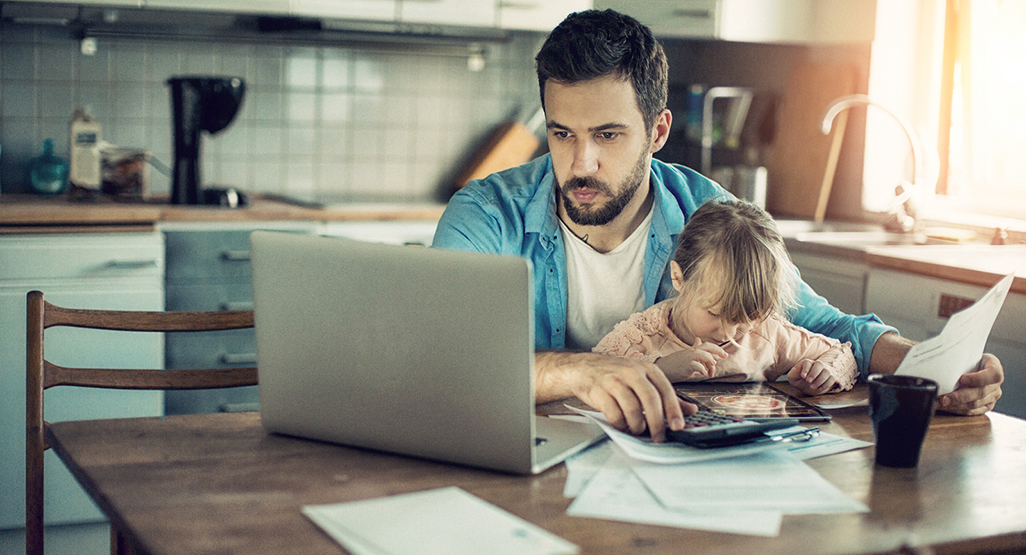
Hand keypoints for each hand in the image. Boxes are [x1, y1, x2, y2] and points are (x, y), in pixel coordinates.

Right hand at [535, 351, 696, 441]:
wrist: (584, 368)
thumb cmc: (617, 376)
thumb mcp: (644, 380)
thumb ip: (666, 396)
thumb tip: (692, 410)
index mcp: (647, 369)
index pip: (665, 390)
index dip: (673, 410)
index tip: (678, 426)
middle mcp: (631, 372)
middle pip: (649, 399)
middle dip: (657, 422)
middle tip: (659, 437)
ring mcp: (614, 380)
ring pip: (631, 408)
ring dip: (637, 425)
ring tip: (638, 429)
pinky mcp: (598, 391)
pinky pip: (613, 414)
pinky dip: (620, 424)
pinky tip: (622, 425)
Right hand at [654, 339, 726, 380]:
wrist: (662, 369)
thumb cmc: (674, 363)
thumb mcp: (685, 354)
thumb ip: (693, 348)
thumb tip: (698, 339)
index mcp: (692, 351)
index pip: (707, 345)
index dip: (717, 349)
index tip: (724, 355)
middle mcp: (691, 353)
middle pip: (707, 346)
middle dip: (718, 350)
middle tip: (725, 356)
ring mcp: (688, 359)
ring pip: (703, 354)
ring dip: (710, 359)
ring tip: (713, 366)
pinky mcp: (686, 367)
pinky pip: (696, 366)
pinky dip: (702, 369)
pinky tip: (704, 374)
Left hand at [787, 359, 836, 395]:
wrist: (807, 386)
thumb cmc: (799, 380)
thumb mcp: (793, 377)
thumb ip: (794, 373)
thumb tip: (797, 369)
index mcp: (807, 363)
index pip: (807, 362)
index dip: (805, 369)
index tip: (803, 377)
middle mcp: (817, 365)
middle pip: (819, 364)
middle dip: (814, 373)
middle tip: (808, 381)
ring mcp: (825, 370)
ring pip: (827, 372)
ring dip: (820, 380)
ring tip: (812, 387)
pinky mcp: (831, 377)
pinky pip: (832, 379)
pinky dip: (826, 385)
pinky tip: (819, 389)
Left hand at [937, 353, 1003, 414]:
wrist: (974, 366)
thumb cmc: (970, 360)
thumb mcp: (968, 356)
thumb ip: (961, 360)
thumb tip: (942, 364)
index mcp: (995, 368)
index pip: (993, 375)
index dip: (978, 378)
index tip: (962, 378)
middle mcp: (996, 385)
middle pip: (980, 393)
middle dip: (960, 397)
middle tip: (944, 398)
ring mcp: (992, 397)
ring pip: (975, 404)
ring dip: (956, 405)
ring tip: (941, 404)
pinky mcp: (986, 406)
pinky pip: (972, 411)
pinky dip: (958, 410)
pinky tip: (946, 407)